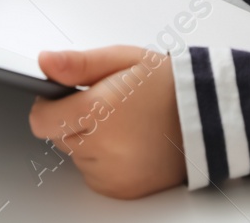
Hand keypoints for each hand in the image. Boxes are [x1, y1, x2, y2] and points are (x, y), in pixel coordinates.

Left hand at [29, 46, 186, 198]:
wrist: (207, 118)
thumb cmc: (167, 85)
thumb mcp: (123, 59)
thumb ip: (79, 64)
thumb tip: (45, 63)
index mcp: (99, 110)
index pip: (42, 120)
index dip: (48, 106)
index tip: (64, 97)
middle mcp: (104, 147)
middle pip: (59, 137)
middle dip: (73, 121)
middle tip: (106, 107)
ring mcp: (113, 173)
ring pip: (77, 156)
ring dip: (90, 142)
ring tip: (123, 124)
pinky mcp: (121, 190)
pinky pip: (94, 175)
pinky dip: (104, 161)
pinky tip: (127, 144)